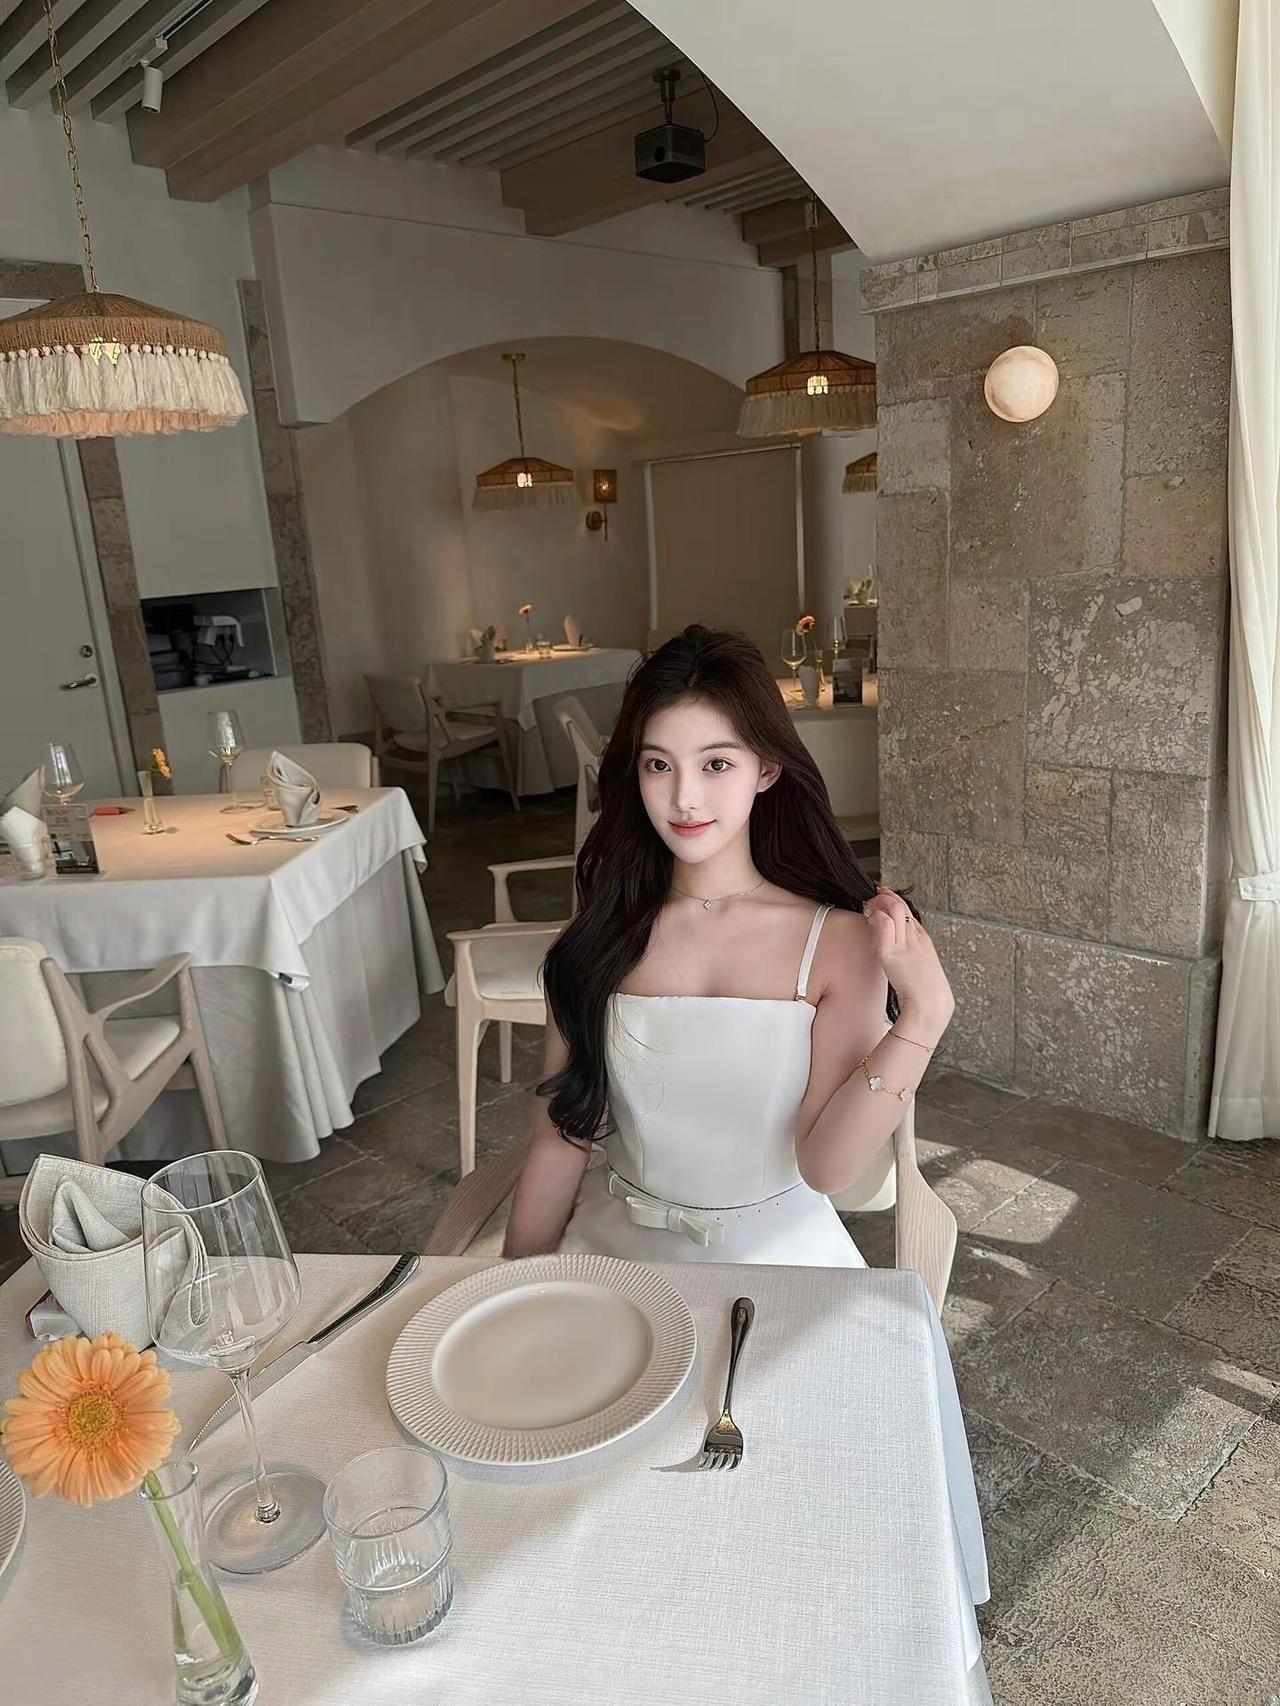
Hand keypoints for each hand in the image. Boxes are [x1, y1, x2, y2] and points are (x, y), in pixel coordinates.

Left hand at [862, 889, 953, 1034]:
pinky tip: (870, 919)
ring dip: (879, 903)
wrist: (931, 1004)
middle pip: (902, 906)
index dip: (895, 901)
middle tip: (873, 897)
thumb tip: (899, 953)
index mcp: (923, 940)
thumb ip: (910, 956)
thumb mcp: (922, 968)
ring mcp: (904, 944)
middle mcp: (915, 937)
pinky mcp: (891, 953)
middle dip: (886, 896)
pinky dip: (876, 917)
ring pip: (894, 909)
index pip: (908, 912)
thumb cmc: (926, 992)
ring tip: (869, 904)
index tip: (884, 895)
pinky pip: (884, 925)